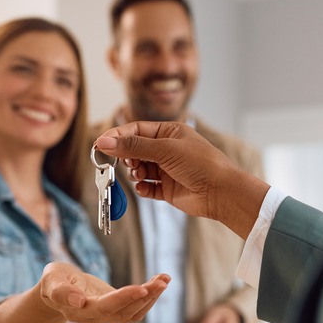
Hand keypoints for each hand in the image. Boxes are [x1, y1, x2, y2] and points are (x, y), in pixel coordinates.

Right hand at [40, 262, 169, 322]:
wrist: (58, 290)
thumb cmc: (54, 281)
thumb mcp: (51, 280)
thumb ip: (61, 291)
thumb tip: (77, 302)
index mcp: (79, 312)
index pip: (105, 306)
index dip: (124, 298)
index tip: (142, 288)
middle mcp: (95, 319)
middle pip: (125, 311)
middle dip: (146, 296)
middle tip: (163, 280)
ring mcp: (106, 319)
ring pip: (134, 312)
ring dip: (152, 297)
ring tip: (165, 278)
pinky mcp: (116, 312)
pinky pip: (136, 309)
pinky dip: (150, 297)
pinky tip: (159, 282)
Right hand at [94, 122, 269, 238]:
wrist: (222, 193)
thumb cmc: (201, 164)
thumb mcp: (165, 149)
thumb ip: (133, 146)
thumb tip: (105, 141)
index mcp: (170, 132)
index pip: (136, 130)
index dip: (117, 136)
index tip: (100, 144)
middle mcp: (168, 150)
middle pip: (135, 150)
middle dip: (127, 156)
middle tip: (128, 163)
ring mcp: (168, 170)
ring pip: (140, 169)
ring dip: (135, 172)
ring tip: (139, 175)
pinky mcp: (169, 189)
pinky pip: (148, 187)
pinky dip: (142, 188)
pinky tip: (143, 187)